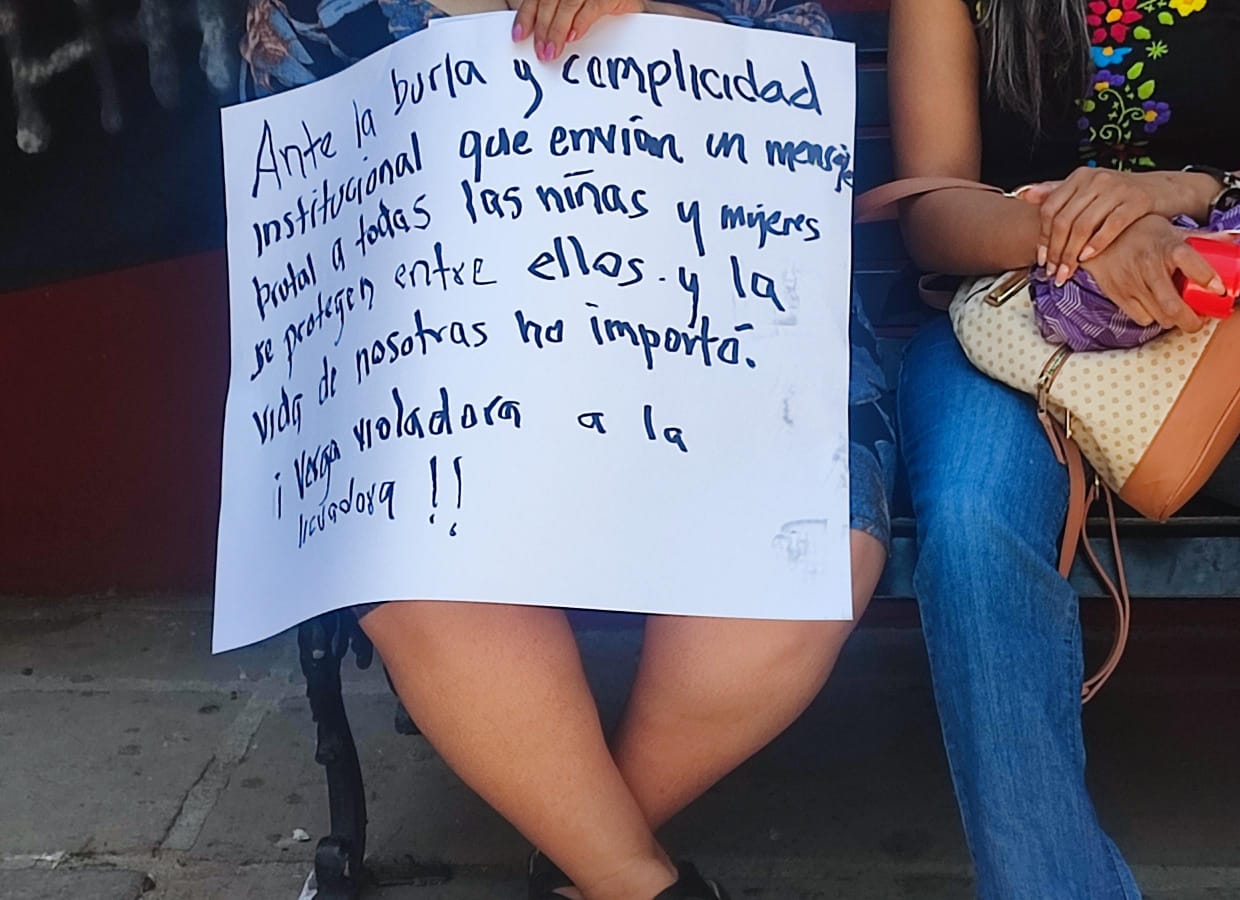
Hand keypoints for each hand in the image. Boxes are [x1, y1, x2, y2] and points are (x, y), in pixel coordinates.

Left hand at [511, 0, 646, 61]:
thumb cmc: (612, 1)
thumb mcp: (584, 6)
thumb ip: (566, 15)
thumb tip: (547, 39)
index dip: (526, 16)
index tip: (519, 36)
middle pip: (549, 0)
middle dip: (542, 28)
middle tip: (540, 51)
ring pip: (566, 4)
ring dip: (557, 30)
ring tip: (552, 50)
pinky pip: (592, 7)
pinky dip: (580, 22)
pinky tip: (573, 36)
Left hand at [1020, 167, 1165, 284]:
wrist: (1165, 190)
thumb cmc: (1122, 195)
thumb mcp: (1089, 190)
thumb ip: (1058, 192)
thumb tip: (1024, 195)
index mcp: (1080, 177)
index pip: (1050, 209)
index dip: (1044, 237)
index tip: (1042, 259)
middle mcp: (1096, 179)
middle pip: (1064, 220)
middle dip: (1056, 251)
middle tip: (1054, 272)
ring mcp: (1117, 188)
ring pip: (1084, 225)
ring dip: (1072, 253)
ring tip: (1068, 272)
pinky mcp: (1138, 200)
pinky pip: (1111, 225)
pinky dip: (1096, 243)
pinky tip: (1088, 258)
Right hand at [1078, 215, 1223, 332]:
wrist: (1096, 234)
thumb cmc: (1138, 232)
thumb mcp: (1170, 230)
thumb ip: (1198, 239)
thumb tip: (1229, 241)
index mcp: (1167, 246)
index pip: (1193, 266)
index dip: (1208, 280)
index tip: (1218, 290)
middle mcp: (1149, 266)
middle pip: (1174, 307)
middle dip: (1191, 321)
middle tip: (1197, 320)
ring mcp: (1131, 282)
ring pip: (1159, 317)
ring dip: (1171, 319)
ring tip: (1174, 311)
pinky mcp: (1116, 293)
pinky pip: (1141, 317)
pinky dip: (1151, 316)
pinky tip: (1153, 306)